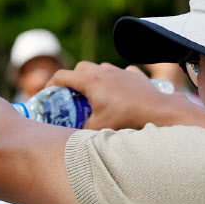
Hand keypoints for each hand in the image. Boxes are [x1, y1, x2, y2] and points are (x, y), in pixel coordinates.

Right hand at [47, 61, 170, 130]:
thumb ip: (84, 130)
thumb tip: (77, 135)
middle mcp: (103, 70)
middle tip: (72, 94)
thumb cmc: (125, 119)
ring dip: (95, 78)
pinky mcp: (135, 75)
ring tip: (96, 95)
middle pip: (81, 68)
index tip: (48, 93)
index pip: (62, 76)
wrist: (156, 111)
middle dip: (73, 79)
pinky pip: (121, 73)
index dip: (51, 85)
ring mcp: (120, 71)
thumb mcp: (98, 128)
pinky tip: (119, 92)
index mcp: (90, 80)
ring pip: (101, 68)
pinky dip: (116, 80)